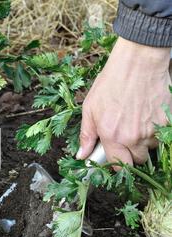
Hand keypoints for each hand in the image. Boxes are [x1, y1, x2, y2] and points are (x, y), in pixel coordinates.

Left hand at [78, 37, 171, 166]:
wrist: (138, 63)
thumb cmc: (111, 83)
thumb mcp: (90, 108)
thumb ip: (86, 135)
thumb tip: (81, 155)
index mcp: (112, 136)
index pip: (118, 165)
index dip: (116, 163)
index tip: (115, 156)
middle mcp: (134, 137)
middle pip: (136, 160)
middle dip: (131, 153)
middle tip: (126, 137)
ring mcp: (153, 130)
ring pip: (151, 148)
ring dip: (145, 141)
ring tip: (137, 122)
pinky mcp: (168, 121)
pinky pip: (163, 136)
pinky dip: (157, 131)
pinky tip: (148, 117)